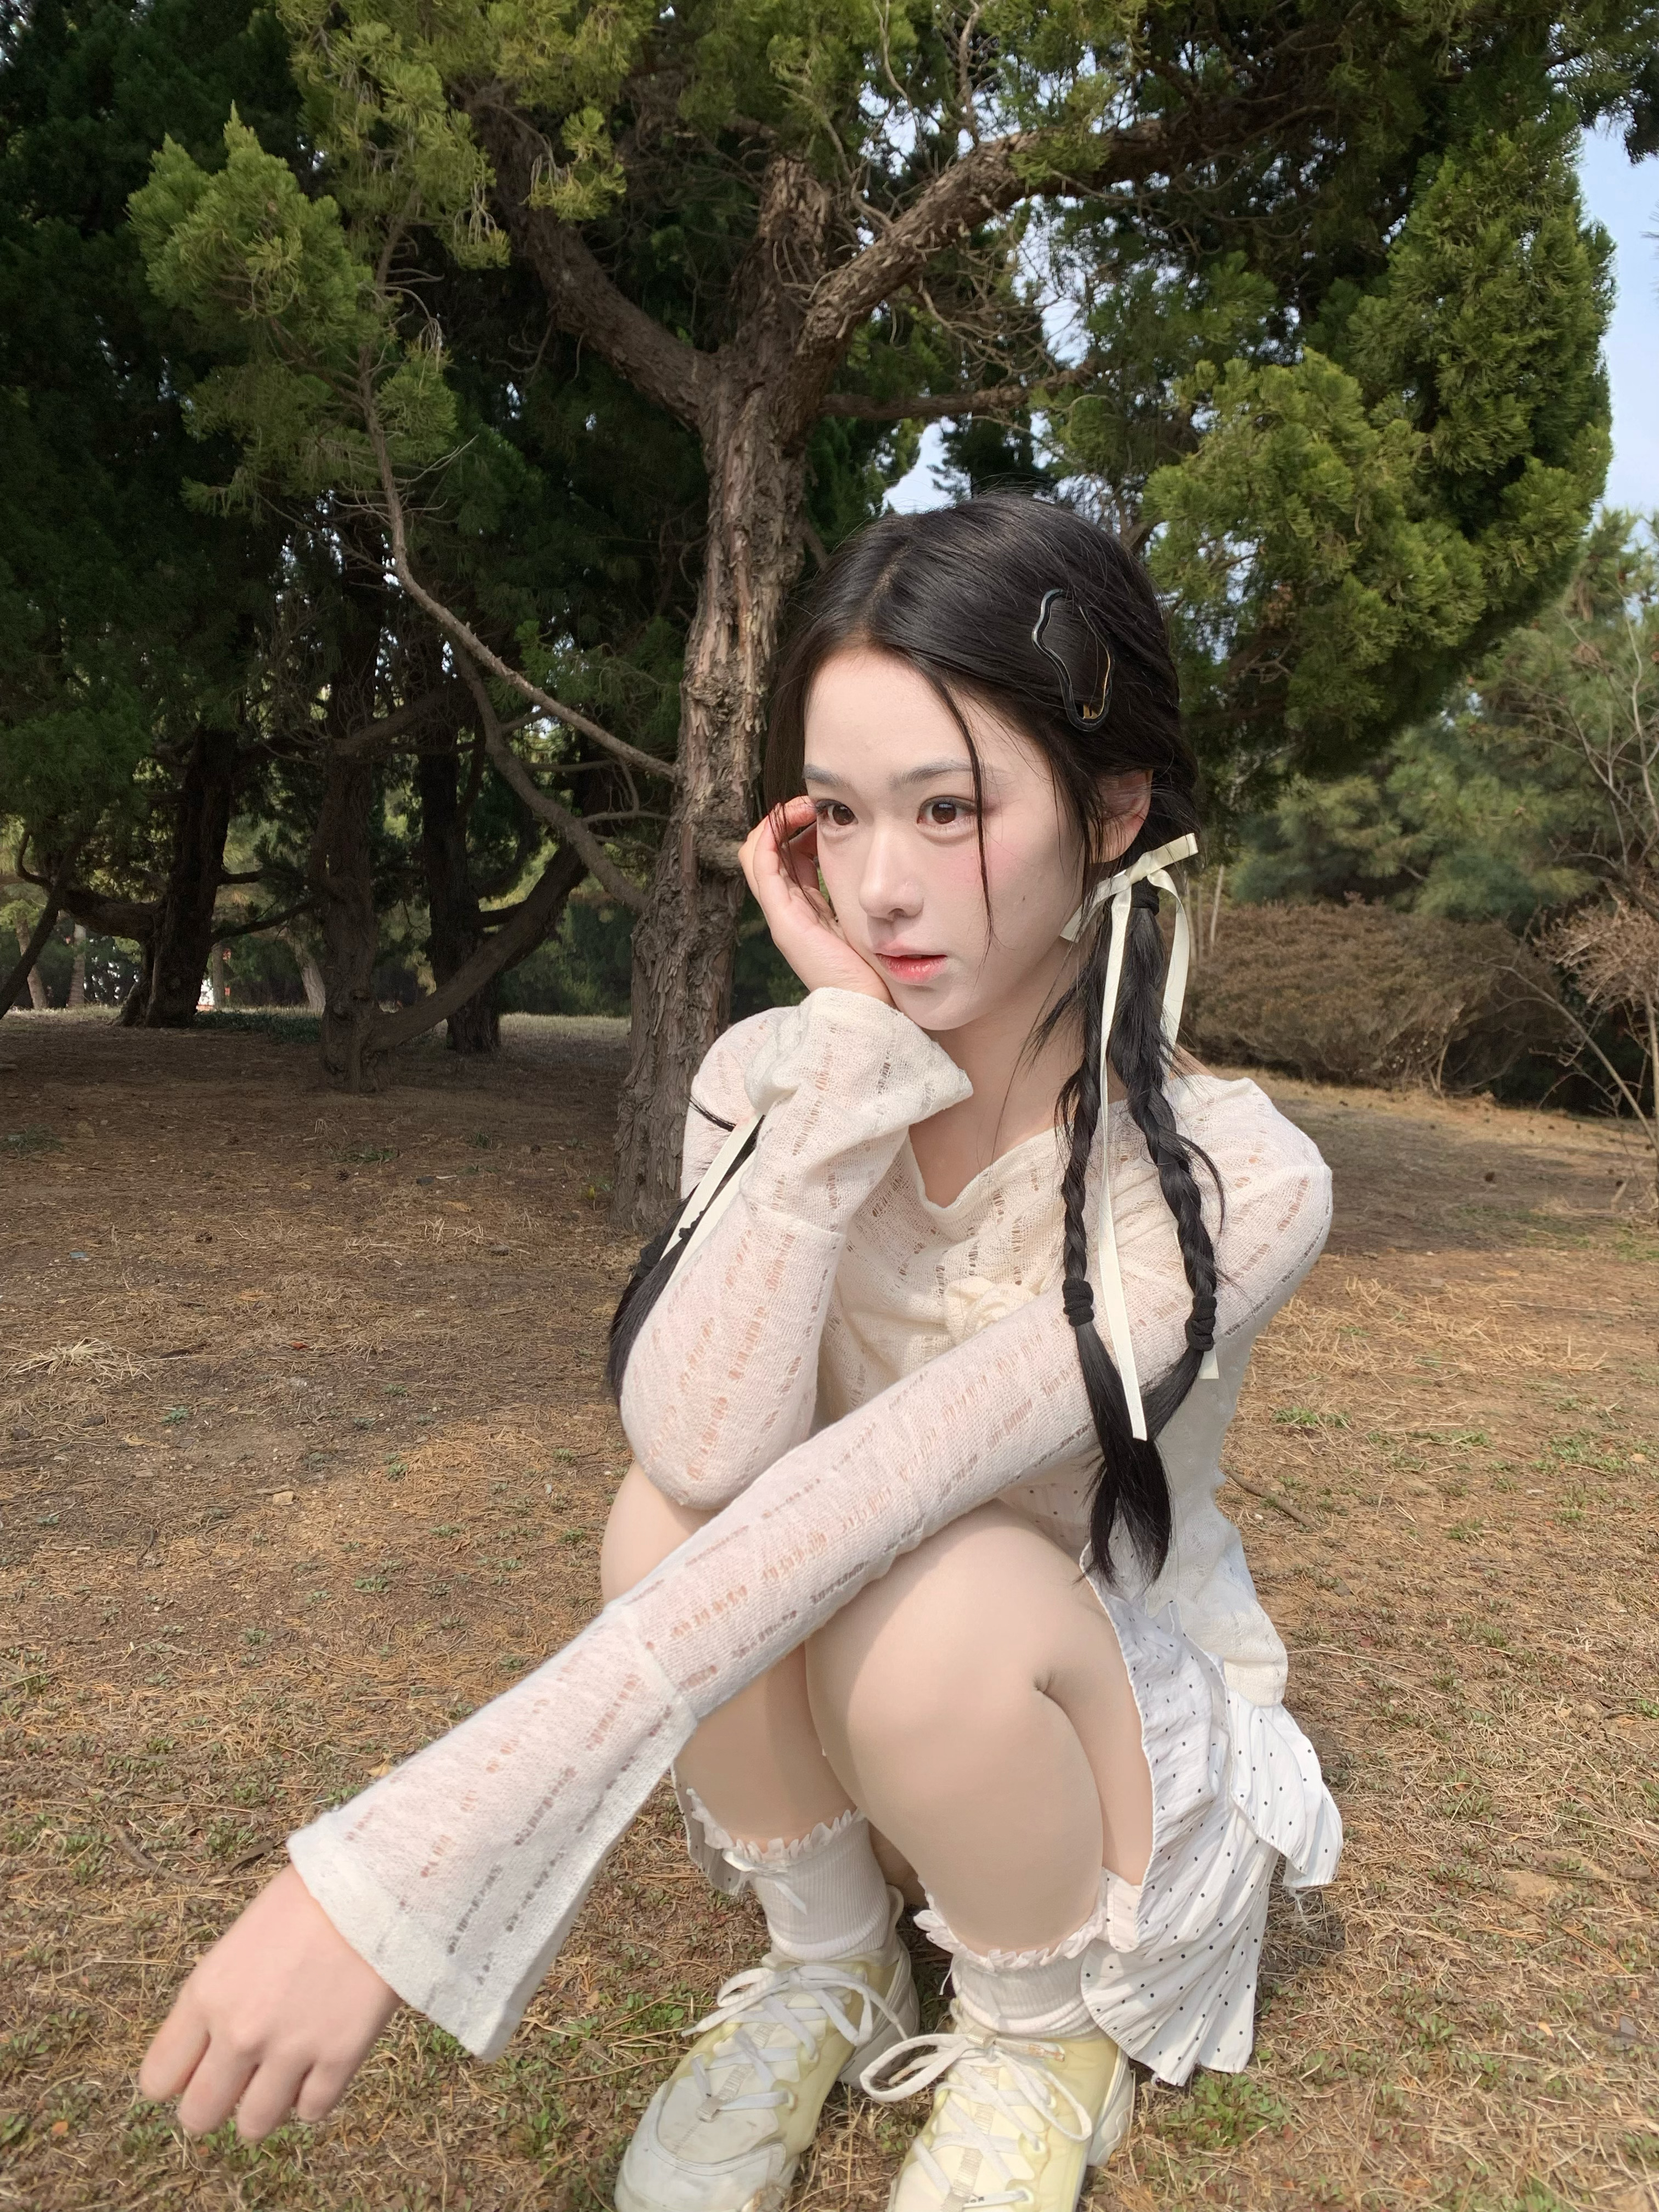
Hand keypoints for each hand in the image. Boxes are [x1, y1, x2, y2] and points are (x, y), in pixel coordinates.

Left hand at [138, 1862, 399, 2140]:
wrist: (374, 1882)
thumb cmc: (306, 1901)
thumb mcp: (239, 1944)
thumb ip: (217, 2001)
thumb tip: (209, 2055)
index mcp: (205, 1995)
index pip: (158, 2080)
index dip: (179, 2078)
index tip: (201, 2065)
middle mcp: (239, 2033)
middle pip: (199, 2117)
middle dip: (216, 2104)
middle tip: (239, 2082)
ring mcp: (290, 2050)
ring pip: (254, 2126)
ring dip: (265, 2106)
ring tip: (283, 2075)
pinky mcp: (339, 2057)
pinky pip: (312, 2112)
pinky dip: (314, 2096)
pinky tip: (321, 2063)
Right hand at [739, 797, 892, 1002]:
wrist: (871, 1005)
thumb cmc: (875, 966)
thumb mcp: (866, 917)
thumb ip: (859, 894)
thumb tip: (871, 861)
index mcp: (805, 909)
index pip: (787, 857)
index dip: (797, 829)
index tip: (822, 813)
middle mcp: (787, 909)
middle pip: (766, 852)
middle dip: (784, 820)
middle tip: (811, 804)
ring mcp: (781, 914)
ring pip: (757, 854)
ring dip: (776, 821)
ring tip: (804, 806)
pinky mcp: (783, 918)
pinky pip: (762, 865)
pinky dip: (770, 835)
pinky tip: (793, 818)